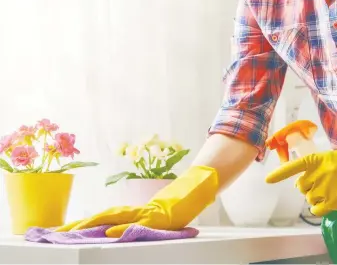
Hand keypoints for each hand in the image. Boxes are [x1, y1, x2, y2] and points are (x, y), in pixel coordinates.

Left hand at [55, 165, 217, 236]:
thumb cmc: (167, 210)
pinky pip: (135, 224)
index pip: (99, 217)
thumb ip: (129, 223)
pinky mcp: (154, 217)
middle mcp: (131, 211)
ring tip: (74, 230)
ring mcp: (141, 213)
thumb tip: (108, 230)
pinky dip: (121, 227)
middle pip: (100, 216)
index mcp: (127, 212)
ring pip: (112, 218)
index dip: (80, 223)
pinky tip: (108, 231)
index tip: (61, 230)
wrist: (187, 196)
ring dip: (92, 224)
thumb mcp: (145, 219)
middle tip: (57, 232)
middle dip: (78, 225)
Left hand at [266, 113, 336, 215]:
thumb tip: (302, 185)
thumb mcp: (329, 157)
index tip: (267, 180)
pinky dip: (319, 208)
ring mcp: (325, 187)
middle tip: (322, 183)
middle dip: (308, 186)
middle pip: (301, 187)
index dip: (279, 175)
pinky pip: (317, 209)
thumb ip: (314, 168)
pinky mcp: (335, 200)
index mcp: (315, 159)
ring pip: (309, 198)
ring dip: (315, 196)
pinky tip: (326, 203)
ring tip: (330, 189)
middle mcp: (317, 173)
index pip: (292, 167)